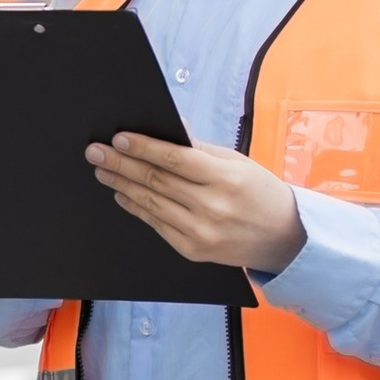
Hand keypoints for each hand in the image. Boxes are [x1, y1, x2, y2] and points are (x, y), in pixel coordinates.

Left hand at [87, 135, 306, 274]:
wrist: (284, 238)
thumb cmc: (259, 192)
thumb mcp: (236, 162)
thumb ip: (200, 149)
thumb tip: (169, 129)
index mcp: (226, 178)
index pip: (175, 159)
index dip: (144, 147)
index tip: (119, 138)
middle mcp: (212, 207)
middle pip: (157, 181)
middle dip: (122, 164)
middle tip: (95, 152)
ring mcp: (202, 232)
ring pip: (152, 203)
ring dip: (122, 185)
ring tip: (103, 170)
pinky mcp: (194, 250)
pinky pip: (158, 225)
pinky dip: (137, 208)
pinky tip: (122, 195)